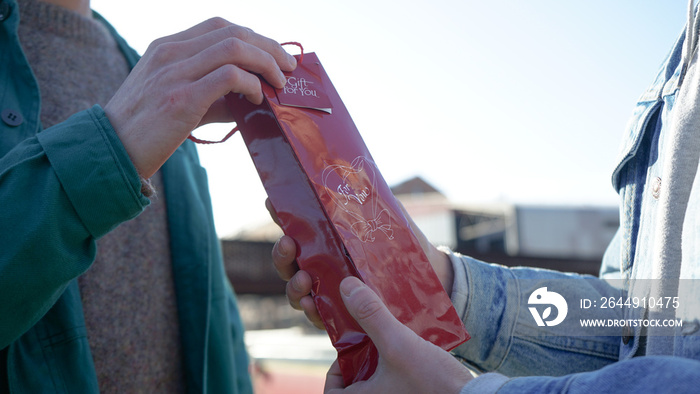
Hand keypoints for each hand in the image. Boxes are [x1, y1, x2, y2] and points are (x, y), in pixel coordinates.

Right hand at [105, 18, 296, 177]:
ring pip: (235, 48)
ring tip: (279, 83)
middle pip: (233, 32)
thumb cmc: (146, 129)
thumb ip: (212, 92)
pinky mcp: (181, 98)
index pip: (219, 26)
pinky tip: (257, 99)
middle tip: (289, 68)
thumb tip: (252, 96)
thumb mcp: (174, 97)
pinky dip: (251, 84)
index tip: (274, 54)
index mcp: (167, 47)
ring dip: (266, 63)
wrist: (111, 152)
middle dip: (269, 47)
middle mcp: (170, 52)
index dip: (253, 37)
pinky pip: (229, 76)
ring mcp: (174, 72)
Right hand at [268, 199, 454, 330]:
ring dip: (293, 284)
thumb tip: (350, 170)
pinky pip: (319, 316)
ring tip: (302, 279)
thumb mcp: (381, 217)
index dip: (281, 217)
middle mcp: (320, 266)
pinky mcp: (341, 315)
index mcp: (325, 240)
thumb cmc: (400, 242)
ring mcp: (328, 291)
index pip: (297, 229)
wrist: (428, 275)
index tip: (273, 204)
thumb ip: (362, 201)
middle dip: (281, 254)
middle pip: (288, 262)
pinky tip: (312, 303)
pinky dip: (311, 310)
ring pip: (298, 291)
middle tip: (288, 243)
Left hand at [324, 277, 471, 392]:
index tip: (348, 355)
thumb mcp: (398, 343)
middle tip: (370, 344)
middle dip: (359, 364)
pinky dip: (397, 371)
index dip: (334, 373)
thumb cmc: (434, 383)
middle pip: (355, 386)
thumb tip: (346, 287)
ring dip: (379, 365)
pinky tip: (410, 352)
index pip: (331, 393)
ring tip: (390, 342)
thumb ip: (371, 315)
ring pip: (377, 385)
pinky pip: (395, 385)